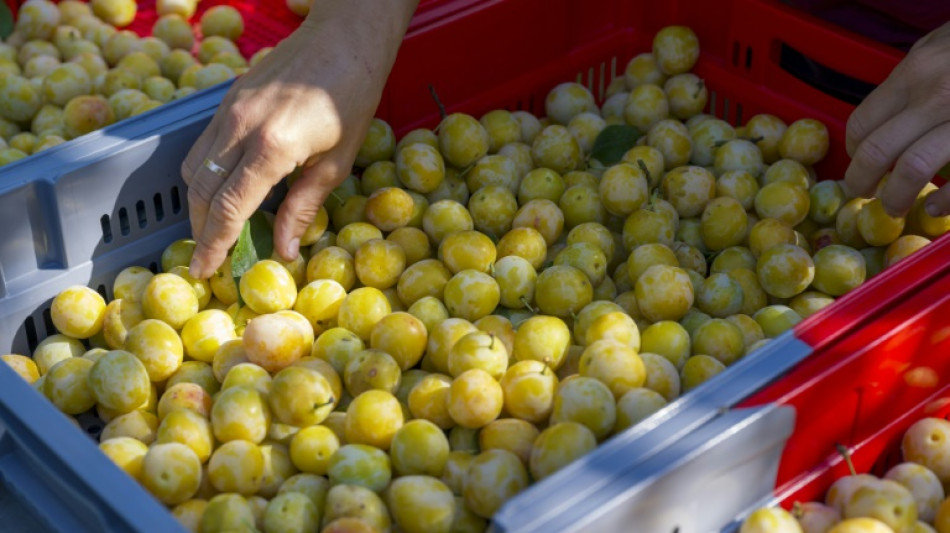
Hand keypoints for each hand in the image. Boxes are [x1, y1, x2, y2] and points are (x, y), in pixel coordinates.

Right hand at [182, 0, 417, 278]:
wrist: (344, 38)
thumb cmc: (351, 98)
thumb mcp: (338, 161)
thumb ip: (304, 206)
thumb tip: (285, 250)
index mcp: (272, 147)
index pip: (229, 207)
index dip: (214, 244)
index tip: (203, 271)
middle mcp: (240, 127)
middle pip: (201, 190)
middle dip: (201, 229)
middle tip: (208, 258)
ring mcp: (229, 109)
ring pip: (194, 167)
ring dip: (197, 203)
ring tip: (213, 230)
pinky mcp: (227, 99)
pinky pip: (203, 145)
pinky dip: (203, 175)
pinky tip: (220, 190)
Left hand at [843, 22, 949, 217]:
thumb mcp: (943, 43)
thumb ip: (915, 76)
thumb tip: (885, 114)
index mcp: (917, 72)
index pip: (862, 123)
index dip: (853, 152)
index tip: (858, 163)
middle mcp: (936, 95)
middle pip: (877, 152)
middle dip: (861, 182)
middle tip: (863, 193)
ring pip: (913, 169)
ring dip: (896, 197)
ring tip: (895, 206)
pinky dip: (945, 201)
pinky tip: (936, 207)